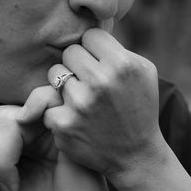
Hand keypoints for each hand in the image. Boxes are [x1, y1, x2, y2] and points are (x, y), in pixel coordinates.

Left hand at [22, 28, 168, 183]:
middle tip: (89, 82)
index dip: (94, 50)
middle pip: (69, 52)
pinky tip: (74, 119)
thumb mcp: (144, 72)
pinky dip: (57, 110)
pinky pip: (47, 102)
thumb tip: (87, 35)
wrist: (135, 156)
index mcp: (122, 65)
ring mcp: (79, 104)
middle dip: (78, 65)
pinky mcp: (63, 124)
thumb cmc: (139, 109)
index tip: (99, 64)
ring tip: (82, 100)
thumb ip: (118, 49)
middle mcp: (100, 82)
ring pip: (54, 75)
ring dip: (65, 86)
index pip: (89, 36)